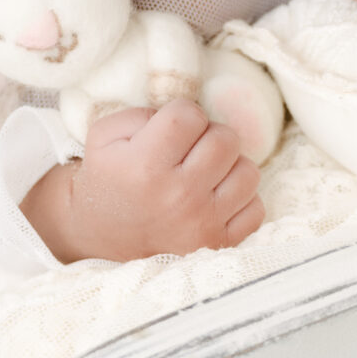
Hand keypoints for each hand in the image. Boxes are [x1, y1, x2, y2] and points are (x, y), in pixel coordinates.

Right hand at [22, 100, 264, 263]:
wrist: (100, 237)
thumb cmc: (106, 180)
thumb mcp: (104, 136)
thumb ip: (142, 113)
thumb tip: (187, 116)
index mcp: (146, 165)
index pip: (190, 115)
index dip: (183, 115)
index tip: (172, 130)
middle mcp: (179, 196)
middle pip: (226, 139)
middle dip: (209, 136)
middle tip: (190, 150)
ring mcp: (202, 223)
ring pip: (248, 171)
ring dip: (229, 166)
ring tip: (205, 173)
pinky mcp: (218, 244)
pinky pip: (256, 208)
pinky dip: (241, 200)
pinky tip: (216, 199)